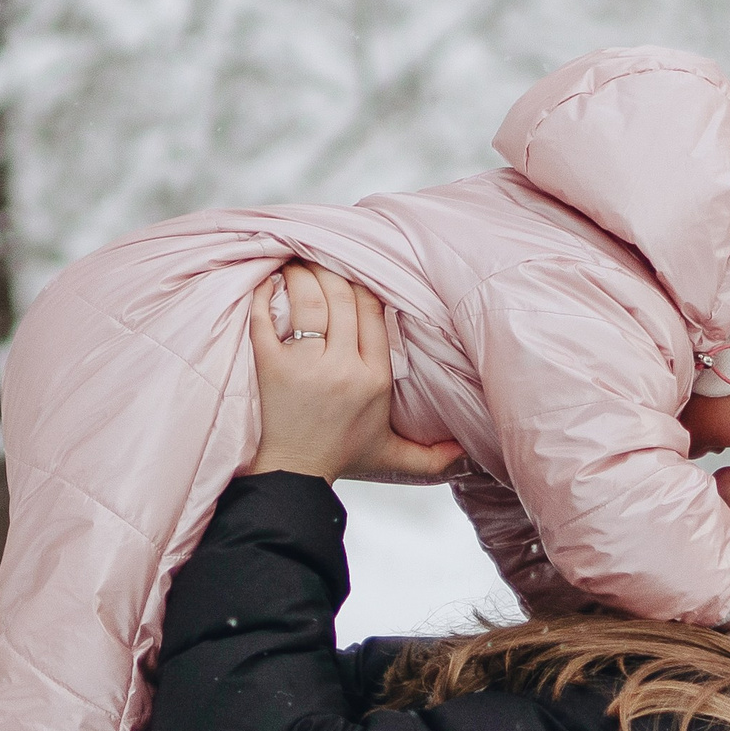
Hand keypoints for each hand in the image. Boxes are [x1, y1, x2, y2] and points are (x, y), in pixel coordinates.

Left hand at [244, 264, 463, 482]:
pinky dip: (264, 296)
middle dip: (330, 268)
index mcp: (375, 378)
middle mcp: (343, 368)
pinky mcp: (271, 367)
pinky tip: (267, 281)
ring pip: (308, 301)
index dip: (363, 282)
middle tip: (320, 256)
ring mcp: (305, 366)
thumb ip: (431, 455)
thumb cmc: (342, 456)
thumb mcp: (393, 454)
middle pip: (341, 297)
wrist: (296, 473)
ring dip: (301, 273)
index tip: (354, 271)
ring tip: (296, 262)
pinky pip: (265, 320)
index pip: (373, 310)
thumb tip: (465, 453)